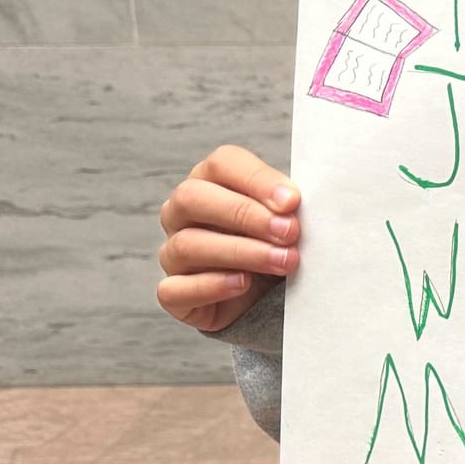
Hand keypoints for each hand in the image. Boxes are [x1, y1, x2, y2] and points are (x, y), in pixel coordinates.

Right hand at [155, 144, 301, 331]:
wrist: (267, 299)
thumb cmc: (276, 247)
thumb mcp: (286, 221)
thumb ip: (287, 208)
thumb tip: (293, 202)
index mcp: (210, 183)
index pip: (221, 164)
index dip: (257, 180)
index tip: (293, 202)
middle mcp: (181, 214)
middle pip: (192, 198)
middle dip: (245, 214)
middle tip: (289, 232)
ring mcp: (172, 254)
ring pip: (187, 244)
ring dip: (241, 252)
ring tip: (282, 261)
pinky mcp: (174, 294)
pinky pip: (176, 288)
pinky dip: (212, 286)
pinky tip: (243, 283)